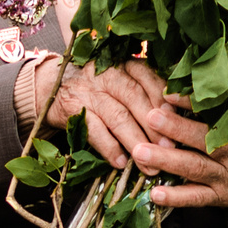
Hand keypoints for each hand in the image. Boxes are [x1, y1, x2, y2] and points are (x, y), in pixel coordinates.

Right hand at [41, 61, 167, 167]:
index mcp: (122, 64)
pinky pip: (95, 131)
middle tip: (169, 147)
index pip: (147, 77)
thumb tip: (175, 117)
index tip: (176, 118)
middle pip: (134, 98)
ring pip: (117, 117)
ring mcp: (88, 91)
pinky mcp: (72, 109)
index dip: (162, 98)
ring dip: (135, 141)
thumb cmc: (96, 89)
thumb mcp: (119, 80)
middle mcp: (106, 74)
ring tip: (149, 163)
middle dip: (154, 124)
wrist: (51, 88)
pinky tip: (121, 162)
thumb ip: (143, 90)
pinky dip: (109, 148)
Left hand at [133, 101, 227, 220]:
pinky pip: (196, 198)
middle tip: (150, 117)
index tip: (169, 94)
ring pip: (196, 169)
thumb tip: (215, 70)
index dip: (193, 104)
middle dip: (176, 129)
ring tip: (140, 151)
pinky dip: (175, 198)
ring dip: (167, 160)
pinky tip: (155, 193)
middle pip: (206, 141)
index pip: (219, 114)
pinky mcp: (220, 198)